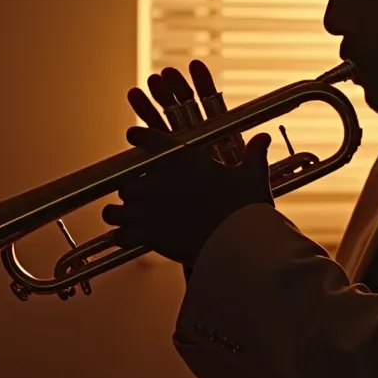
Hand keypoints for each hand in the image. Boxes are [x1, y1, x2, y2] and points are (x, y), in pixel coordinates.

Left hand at [102, 62, 274, 266]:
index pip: (148, 138)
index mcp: (181, 161)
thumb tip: (263, 139)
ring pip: (114, 209)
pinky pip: (120, 235)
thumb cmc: (246, 208)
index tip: (134, 136)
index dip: (138, 136)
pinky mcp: (148, 236)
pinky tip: (130, 238)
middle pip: (126, 181)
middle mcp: (159, 182)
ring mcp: (150, 210)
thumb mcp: (252, 176)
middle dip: (131, 189)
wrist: (240, 241)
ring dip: (118, 213)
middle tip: (141, 196)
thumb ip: (253, 156)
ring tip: (125, 217)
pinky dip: (122, 237)